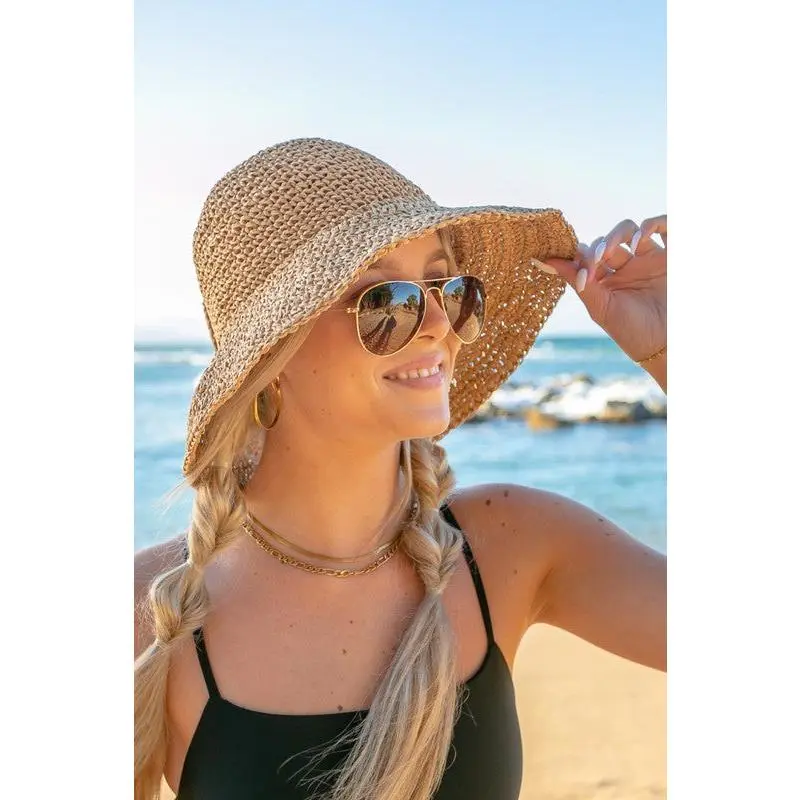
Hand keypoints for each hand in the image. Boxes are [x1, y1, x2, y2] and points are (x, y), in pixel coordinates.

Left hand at [544, 215, 665, 364]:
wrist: (667, 345)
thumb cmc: (632, 332)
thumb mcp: (600, 306)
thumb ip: (576, 280)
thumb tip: (543, 260)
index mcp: (605, 280)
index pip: (588, 254)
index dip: (580, 254)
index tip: (576, 265)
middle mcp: (625, 267)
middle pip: (606, 240)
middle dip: (598, 247)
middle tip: (597, 259)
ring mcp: (648, 259)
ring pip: (628, 229)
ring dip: (616, 234)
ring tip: (611, 252)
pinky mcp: (671, 256)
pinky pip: (664, 227)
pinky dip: (652, 224)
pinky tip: (640, 240)